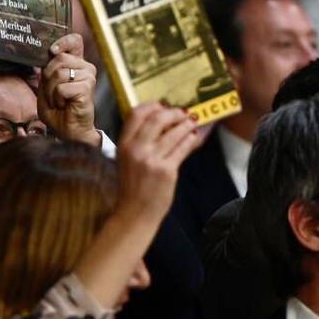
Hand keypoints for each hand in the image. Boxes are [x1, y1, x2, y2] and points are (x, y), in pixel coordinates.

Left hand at [39, 33, 100, 146]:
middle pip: (59, 58)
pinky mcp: (87, 88)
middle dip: (47, 77)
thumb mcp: (46, 86)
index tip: (52, 51)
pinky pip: (61, 88)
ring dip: (51, 91)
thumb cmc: (58, 110)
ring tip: (59, 101)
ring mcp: (88, 77)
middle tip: (53, 93)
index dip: (63, 41)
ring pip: (58, 73)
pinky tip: (64, 105)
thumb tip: (50, 56)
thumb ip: (47, 70)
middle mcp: (86, 67)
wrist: (69, 131)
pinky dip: (57, 99)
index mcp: (76, 64)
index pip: (75, 41)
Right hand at [114, 103, 199, 221]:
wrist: (134, 213)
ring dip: (187, 124)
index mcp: (123, 144)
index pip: (136, 114)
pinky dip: (191, 139)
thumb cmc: (132, 187)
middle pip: (157, 118)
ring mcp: (151, 160)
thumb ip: (139, 141)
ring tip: (193, 122)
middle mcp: (136, 149)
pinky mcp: (166, 170)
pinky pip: (183, 147)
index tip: (164, 104)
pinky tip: (194, 137)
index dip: (152, 105)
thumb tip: (163, 122)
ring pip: (174, 132)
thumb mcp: (127, 160)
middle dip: (174, 113)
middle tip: (184, 113)